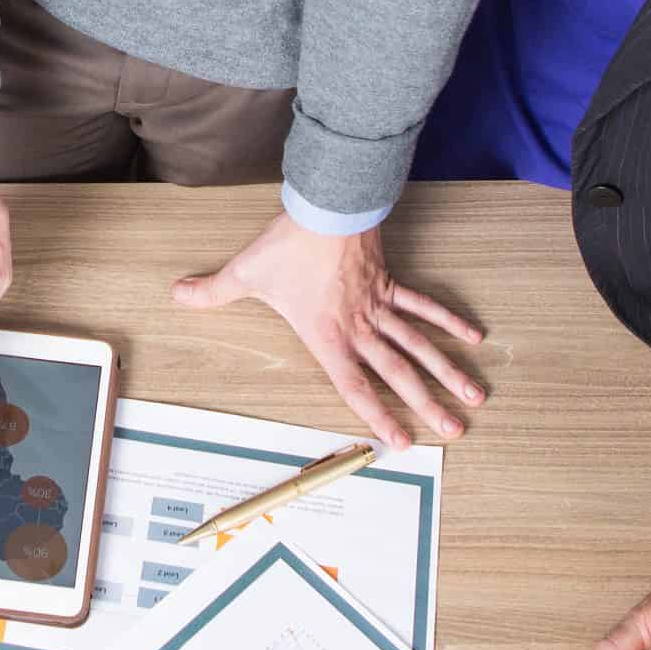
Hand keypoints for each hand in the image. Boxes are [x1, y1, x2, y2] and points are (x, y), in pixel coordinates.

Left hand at [171, 214, 483, 450]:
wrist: (326, 208)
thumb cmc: (288, 246)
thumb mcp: (245, 273)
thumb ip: (211, 291)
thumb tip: (175, 295)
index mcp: (327, 336)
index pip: (356, 386)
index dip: (379, 416)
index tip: (403, 441)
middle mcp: (359, 328)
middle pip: (399, 374)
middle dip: (427, 405)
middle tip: (454, 432)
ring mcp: (380, 306)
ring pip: (420, 346)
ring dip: (448, 371)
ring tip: (475, 397)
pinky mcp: (391, 283)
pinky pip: (424, 306)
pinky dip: (449, 321)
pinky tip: (475, 337)